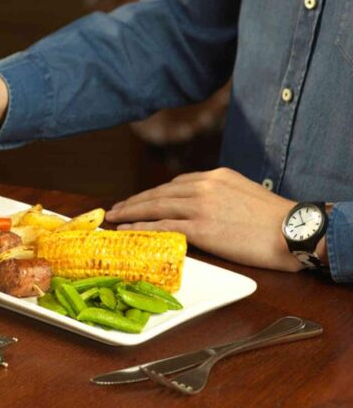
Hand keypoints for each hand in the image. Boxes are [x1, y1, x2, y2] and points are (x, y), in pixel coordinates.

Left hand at [104, 168, 301, 271]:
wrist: (293, 231)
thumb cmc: (273, 219)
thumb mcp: (243, 193)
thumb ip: (219, 194)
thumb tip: (201, 205)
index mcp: (215, 176)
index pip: (174, 184)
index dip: (152, 194)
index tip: (138, 200)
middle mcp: (204, 186)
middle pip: (159, 193)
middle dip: (134, 201)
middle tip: (115, 208)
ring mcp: (200, 206)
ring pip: (155, 207)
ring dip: (130, 212)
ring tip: (114, 218)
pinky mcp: (201, 228)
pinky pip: (162, 226)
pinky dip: (140, 228)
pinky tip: (126, 230)